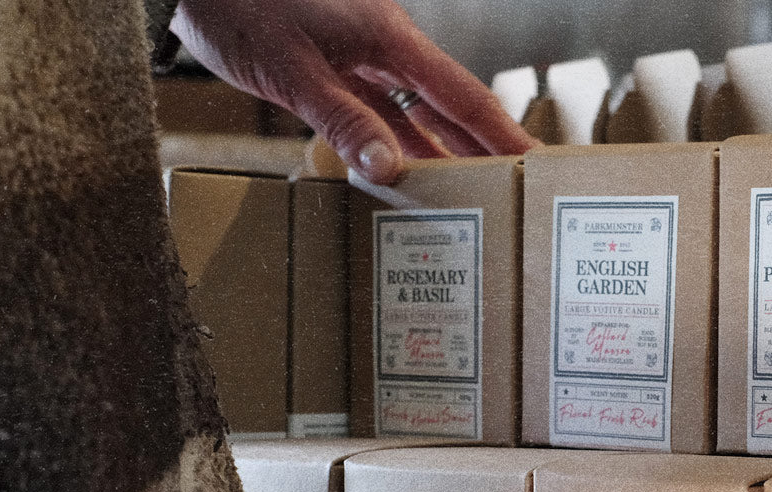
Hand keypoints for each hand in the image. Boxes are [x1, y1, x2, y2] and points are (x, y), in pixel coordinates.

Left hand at [171, 0, 537, 183]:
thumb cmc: (238, 4)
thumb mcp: (293, 70)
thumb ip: (344, 120)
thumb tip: (389, 169)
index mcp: (387, 36)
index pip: (460, 94)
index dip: (500, 131)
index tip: (534, 160)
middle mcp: (382, 43)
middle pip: (447, 104)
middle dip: (482, 146)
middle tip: (516, 185)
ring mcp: (358, 54)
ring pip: (413, 111)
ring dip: (438, 150)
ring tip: (470, 192)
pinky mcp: (331, 65)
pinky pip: (377, 109)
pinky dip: (392, 141)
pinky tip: (404, 171)